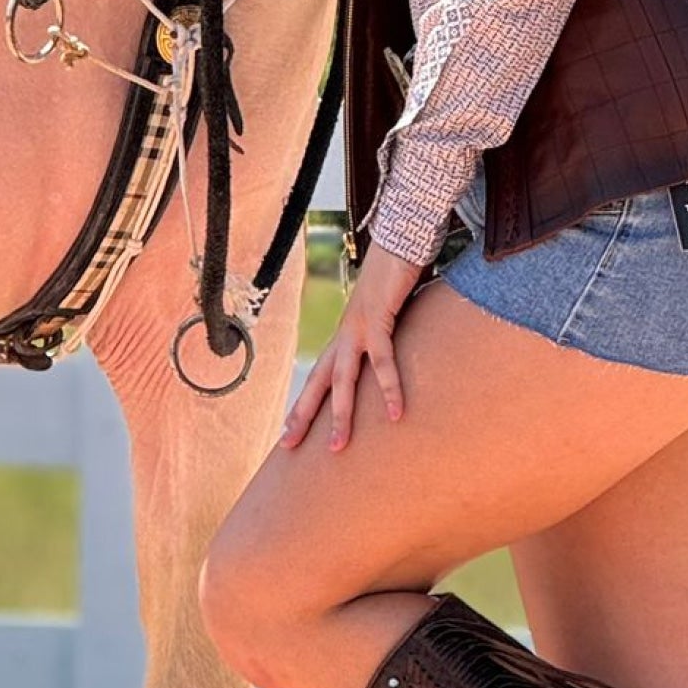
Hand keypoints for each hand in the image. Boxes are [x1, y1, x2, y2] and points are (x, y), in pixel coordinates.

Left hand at [281, 238, 423, 451]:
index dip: (304, 404)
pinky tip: (396, 412)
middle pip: (318, 382)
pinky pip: (382, 359)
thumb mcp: (390, 314)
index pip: (319, 376)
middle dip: (302, 415)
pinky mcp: (377, 318)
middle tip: (288, 446)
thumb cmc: (398, 277)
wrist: (400, 240)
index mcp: (346, 335)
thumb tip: (397, 353)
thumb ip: (388, 335)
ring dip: (339, 414)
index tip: (289, 432)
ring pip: (342, 379)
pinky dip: (388, 387)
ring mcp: (357, 326)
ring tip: (339, 446)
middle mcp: (345, 333)